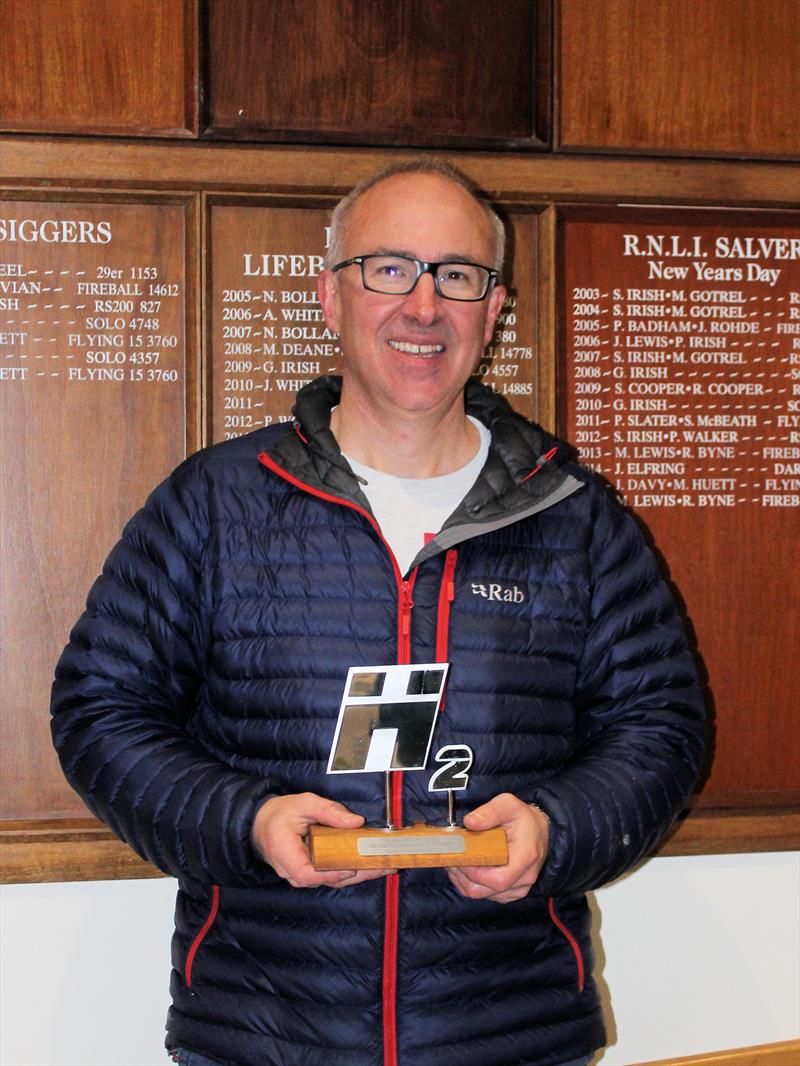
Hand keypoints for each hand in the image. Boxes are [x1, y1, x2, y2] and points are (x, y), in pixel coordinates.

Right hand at [252, 792, 395, 888]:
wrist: (262, 822)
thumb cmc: (281, 812)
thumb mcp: (304, 803)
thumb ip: (329, 811)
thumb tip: (357, 821)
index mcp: (284, 852)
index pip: (307, 873)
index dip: (330, 873)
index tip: (351, 867)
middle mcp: (291, 870)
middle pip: (325, 879)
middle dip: (357, 874)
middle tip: (384, 866)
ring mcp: (300, 874)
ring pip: (331, 880)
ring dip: (358, 874)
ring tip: (385, 866)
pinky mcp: (309, 872)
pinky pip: (330, 875)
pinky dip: (350, 870)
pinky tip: (370, 865)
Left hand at [447, 793, 548, 903]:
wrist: (538, 830)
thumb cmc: (523, 819)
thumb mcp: (508, 805)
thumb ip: (489, 812)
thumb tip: (470, 822)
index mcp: (526, 857)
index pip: (498, 880)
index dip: (474, 872)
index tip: (460, 856)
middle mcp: (524, 878)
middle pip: (485, 890)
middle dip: (462, 876)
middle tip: (451, 857)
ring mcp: (518, 888)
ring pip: (482, 894)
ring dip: (463, 880)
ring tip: (455, 861)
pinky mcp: (510, 891)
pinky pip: (485, 894)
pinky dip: (470, 883)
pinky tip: (464, 868)